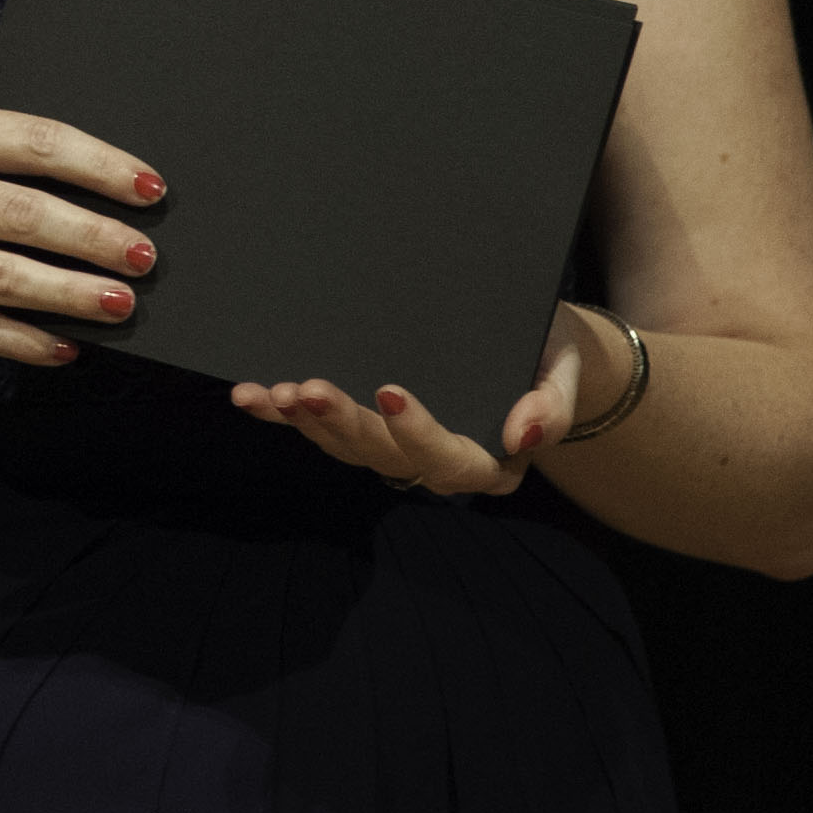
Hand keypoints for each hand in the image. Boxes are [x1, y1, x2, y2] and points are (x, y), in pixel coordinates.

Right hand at [0, 105, 165, 366]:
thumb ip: (7, 171)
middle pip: (22, 212)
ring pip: (2, 277)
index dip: (99, 166)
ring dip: (71, 295)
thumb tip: (113, 204)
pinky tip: (67, 346)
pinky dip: (27, 342)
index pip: (32, 141)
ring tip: (122, 304)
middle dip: (94, 237)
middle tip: (144, 256)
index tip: (151, 190)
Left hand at [231, 301, 620, 494]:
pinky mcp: (363, 426)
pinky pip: (321, 428)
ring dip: (303, 423)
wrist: (531, 346)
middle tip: (308, 390)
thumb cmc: (545, 356)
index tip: (389, 392)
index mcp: (486, 463)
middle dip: (341, 424)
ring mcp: (393, 449)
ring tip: (271, 394)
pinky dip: (282, 414)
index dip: (417, 432)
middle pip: (382, 456)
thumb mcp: (562, 372)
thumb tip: (524, 433)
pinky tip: (250, 397)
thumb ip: (552, 406)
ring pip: (343, 448)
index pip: (448, 458)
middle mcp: (433, 466)